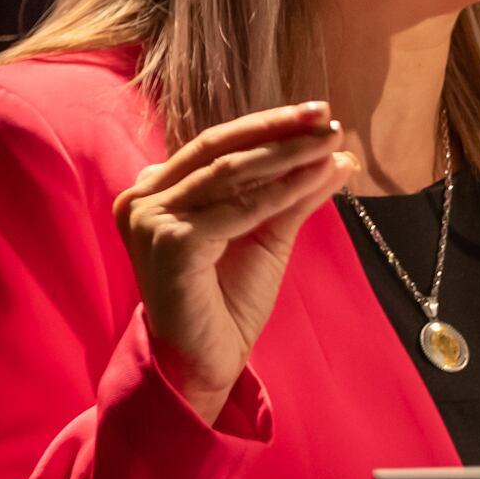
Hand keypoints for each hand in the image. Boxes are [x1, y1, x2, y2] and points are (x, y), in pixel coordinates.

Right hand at [112, 100, 356, 423]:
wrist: (204, 363)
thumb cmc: (227, 302)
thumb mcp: (266, 233)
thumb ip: (293, 192)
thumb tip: (337, 152)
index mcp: (156, 190)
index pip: (216, 143)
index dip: (268, 126)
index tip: (318, 115)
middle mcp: (142, 199)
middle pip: (220, 148)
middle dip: (279, 131)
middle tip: (327, 117)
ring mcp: (150, 219)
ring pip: (230, 172)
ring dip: (287, 155)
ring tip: (330, 143)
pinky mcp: (169, 242)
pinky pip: (237, 209)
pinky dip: (282, 191)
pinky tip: (317, 178)